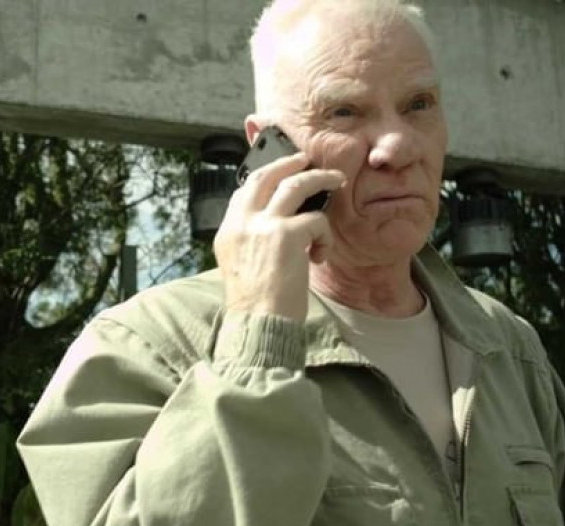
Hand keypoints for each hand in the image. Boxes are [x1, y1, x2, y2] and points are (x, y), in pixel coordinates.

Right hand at [213, 152, 345, 320]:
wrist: (258, 326)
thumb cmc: (255, 306)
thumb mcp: (240, 267)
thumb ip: (251, 242)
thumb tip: (276, 228)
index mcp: (227, 232)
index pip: (243, 191)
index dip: (263, 177)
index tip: (279, 172)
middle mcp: (241, 223)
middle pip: (265, 176)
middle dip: (289, 164)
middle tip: (306, 160)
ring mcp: (263, 225)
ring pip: (294, 185)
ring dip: (319, 179)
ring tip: (336, 180)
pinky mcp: (286, 235)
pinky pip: (316, 220)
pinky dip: (324, 236)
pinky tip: (320, 255)